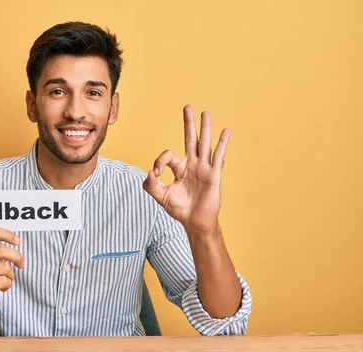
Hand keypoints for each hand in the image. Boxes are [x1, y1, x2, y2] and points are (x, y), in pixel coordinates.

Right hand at [0, 226, 23, 316]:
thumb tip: (13, 237)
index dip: (6, 234)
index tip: (17, 241)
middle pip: (0, 250)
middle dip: (16, 256)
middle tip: (20, 263)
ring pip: (3, 267)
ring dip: (11, 274)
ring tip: (7, 279)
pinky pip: (2, 281)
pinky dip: (7, 284)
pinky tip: (3, 288)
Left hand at [143, 105, 229, 233]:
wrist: (195, 223)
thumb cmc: (180, 210)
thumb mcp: (161, 197)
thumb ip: (151, 186)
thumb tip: (148, 173)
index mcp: (180, 168)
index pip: (168, 156)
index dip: (159, 161)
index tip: (155, 174)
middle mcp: (192, 165)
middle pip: (190, 140)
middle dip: (188, 124)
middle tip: (188, 107)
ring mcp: (204, 168)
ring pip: (204, 144)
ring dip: (205, 128)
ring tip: (206, 113)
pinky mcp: (214, 175)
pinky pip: (218, 157)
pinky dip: (222, 144)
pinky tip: (226, 131)